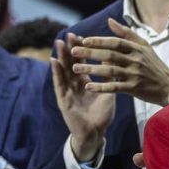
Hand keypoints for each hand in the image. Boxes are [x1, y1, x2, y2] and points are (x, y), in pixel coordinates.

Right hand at [52, 33, 115, 160]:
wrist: (96, 133)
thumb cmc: (102, 114)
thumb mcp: (108, 92)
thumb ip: (109, 77)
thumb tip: (115, 59)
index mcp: (85, 82)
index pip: (82, 63)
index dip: (82, 50)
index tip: (81, 36)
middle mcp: (75, 85)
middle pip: (71, 64)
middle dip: (70, 49)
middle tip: (69, 34)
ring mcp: (68, 91)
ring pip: (63, 71)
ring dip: (61, 57)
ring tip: (59, 42)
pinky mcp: (63, 100)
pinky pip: (59, 84)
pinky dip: (56, 72)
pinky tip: (53, 61)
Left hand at [71, 18, 168, 106]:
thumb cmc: (154, 65)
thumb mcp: (144, 46)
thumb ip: (126, 33)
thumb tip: (109, 21)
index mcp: (137, 48)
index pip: (115, 42)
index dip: (99, 41)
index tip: (83, 40)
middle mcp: (136, 60)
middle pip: (109, 55)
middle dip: (90, 53)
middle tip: (73, 52)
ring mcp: (135, 74)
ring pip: (110, 70)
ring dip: (91, 69)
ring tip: (76, 68)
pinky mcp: (134, 88)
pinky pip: (114, 87)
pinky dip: (101, 87)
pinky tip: (88, 87)